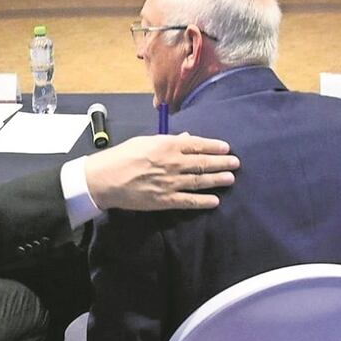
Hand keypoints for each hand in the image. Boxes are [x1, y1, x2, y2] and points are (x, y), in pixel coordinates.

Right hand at [84, 133, 238, 211]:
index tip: (226, 148)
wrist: (104, 179)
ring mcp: (170, 183)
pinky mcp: (164, 200)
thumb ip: (169, 140)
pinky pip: (189, 201)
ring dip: (217, 180)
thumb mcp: (145, 141)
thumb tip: (187, 139)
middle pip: (203, 163)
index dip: (214, 147)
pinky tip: (215, 201)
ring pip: (200, 181)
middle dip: (222, 163)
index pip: (197, 145)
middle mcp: (172, 163)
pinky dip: (203, 201)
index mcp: (167, 145)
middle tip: (236, 163)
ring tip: (231, 179)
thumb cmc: (121, 156)